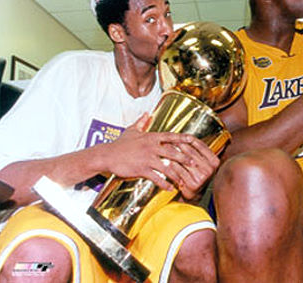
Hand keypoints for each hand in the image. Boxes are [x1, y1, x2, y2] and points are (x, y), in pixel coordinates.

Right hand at [97, 113, 219, 199]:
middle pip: (173, 152)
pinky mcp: (141, 169)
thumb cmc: (120, 144)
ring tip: (184, 180)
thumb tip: (147, 113)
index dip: (183, 138)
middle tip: (195, 163)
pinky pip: (156, 178)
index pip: (171, 136)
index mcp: (151, 137)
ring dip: (177, 174)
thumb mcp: (131, 131)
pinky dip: (164, 184)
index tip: (194, 140)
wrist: (106, 155)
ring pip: (167, 167)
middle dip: (185, 158)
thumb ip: (141, 122)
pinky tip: (170, 188)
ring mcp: (147, 158)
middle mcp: (151, 147)